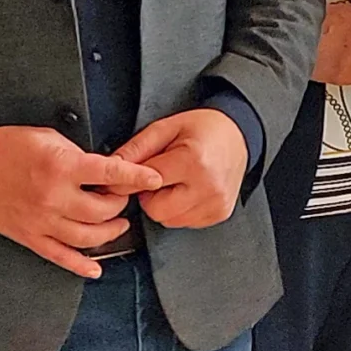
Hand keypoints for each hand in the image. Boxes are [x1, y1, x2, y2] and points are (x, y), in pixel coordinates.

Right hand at [0, 127, 158, 280]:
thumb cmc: (7, 147)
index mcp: (62, 168)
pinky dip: (79, 265)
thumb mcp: (48, 138)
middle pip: (103, 211)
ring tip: (117, 224)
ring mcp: (42, 221)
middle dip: (120, 204)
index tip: (153, 179)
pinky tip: (95, 269)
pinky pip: (59, 256)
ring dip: (110, 233)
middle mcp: (54, 198)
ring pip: (87, 237)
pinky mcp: (29, 237)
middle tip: (122, 197)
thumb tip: (102, 170)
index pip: (111, 175)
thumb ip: (78, 155)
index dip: (137, 177)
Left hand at [117, 108, 249, 230]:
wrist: (239, 134)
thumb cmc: (205, 129)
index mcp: (194, 161)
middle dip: (151, 196)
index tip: (127, 179)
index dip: (131, 182)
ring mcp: (216, 203)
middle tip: (161, 177)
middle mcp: (208, 186)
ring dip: (166, 205)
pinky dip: (181, 209)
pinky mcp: (219, 213)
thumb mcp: (166, 128)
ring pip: (169, 220)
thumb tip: (112, 167)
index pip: (146, 185)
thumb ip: (137, 148)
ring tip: (177, 182)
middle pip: (156, 211)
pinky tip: (189, 191)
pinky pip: (185, 222)